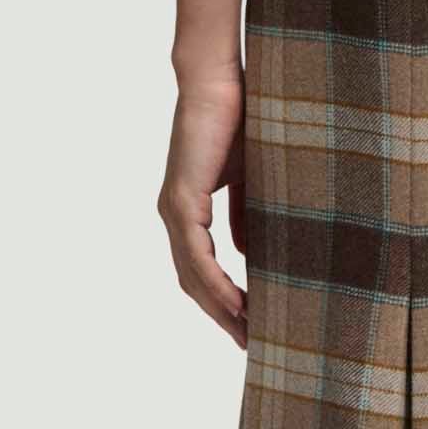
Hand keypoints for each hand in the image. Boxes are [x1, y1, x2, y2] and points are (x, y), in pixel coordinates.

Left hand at [159, 70, 247, 343]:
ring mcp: (174, 209)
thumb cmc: (240, 123)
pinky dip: (215, 282)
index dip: (221, 301)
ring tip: (248, 334)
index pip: (200, 269)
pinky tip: (237, 304)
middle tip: (252, 345)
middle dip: (222, 317)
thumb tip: (249, 254)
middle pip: (192, 283)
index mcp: (188, 211)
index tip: (249, 327)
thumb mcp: (253, 181)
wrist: (221, 83)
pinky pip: (196, 254)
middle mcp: (174, 215)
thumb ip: (247, 217)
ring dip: (220, 309)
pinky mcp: (182, 199)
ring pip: (192, 275)